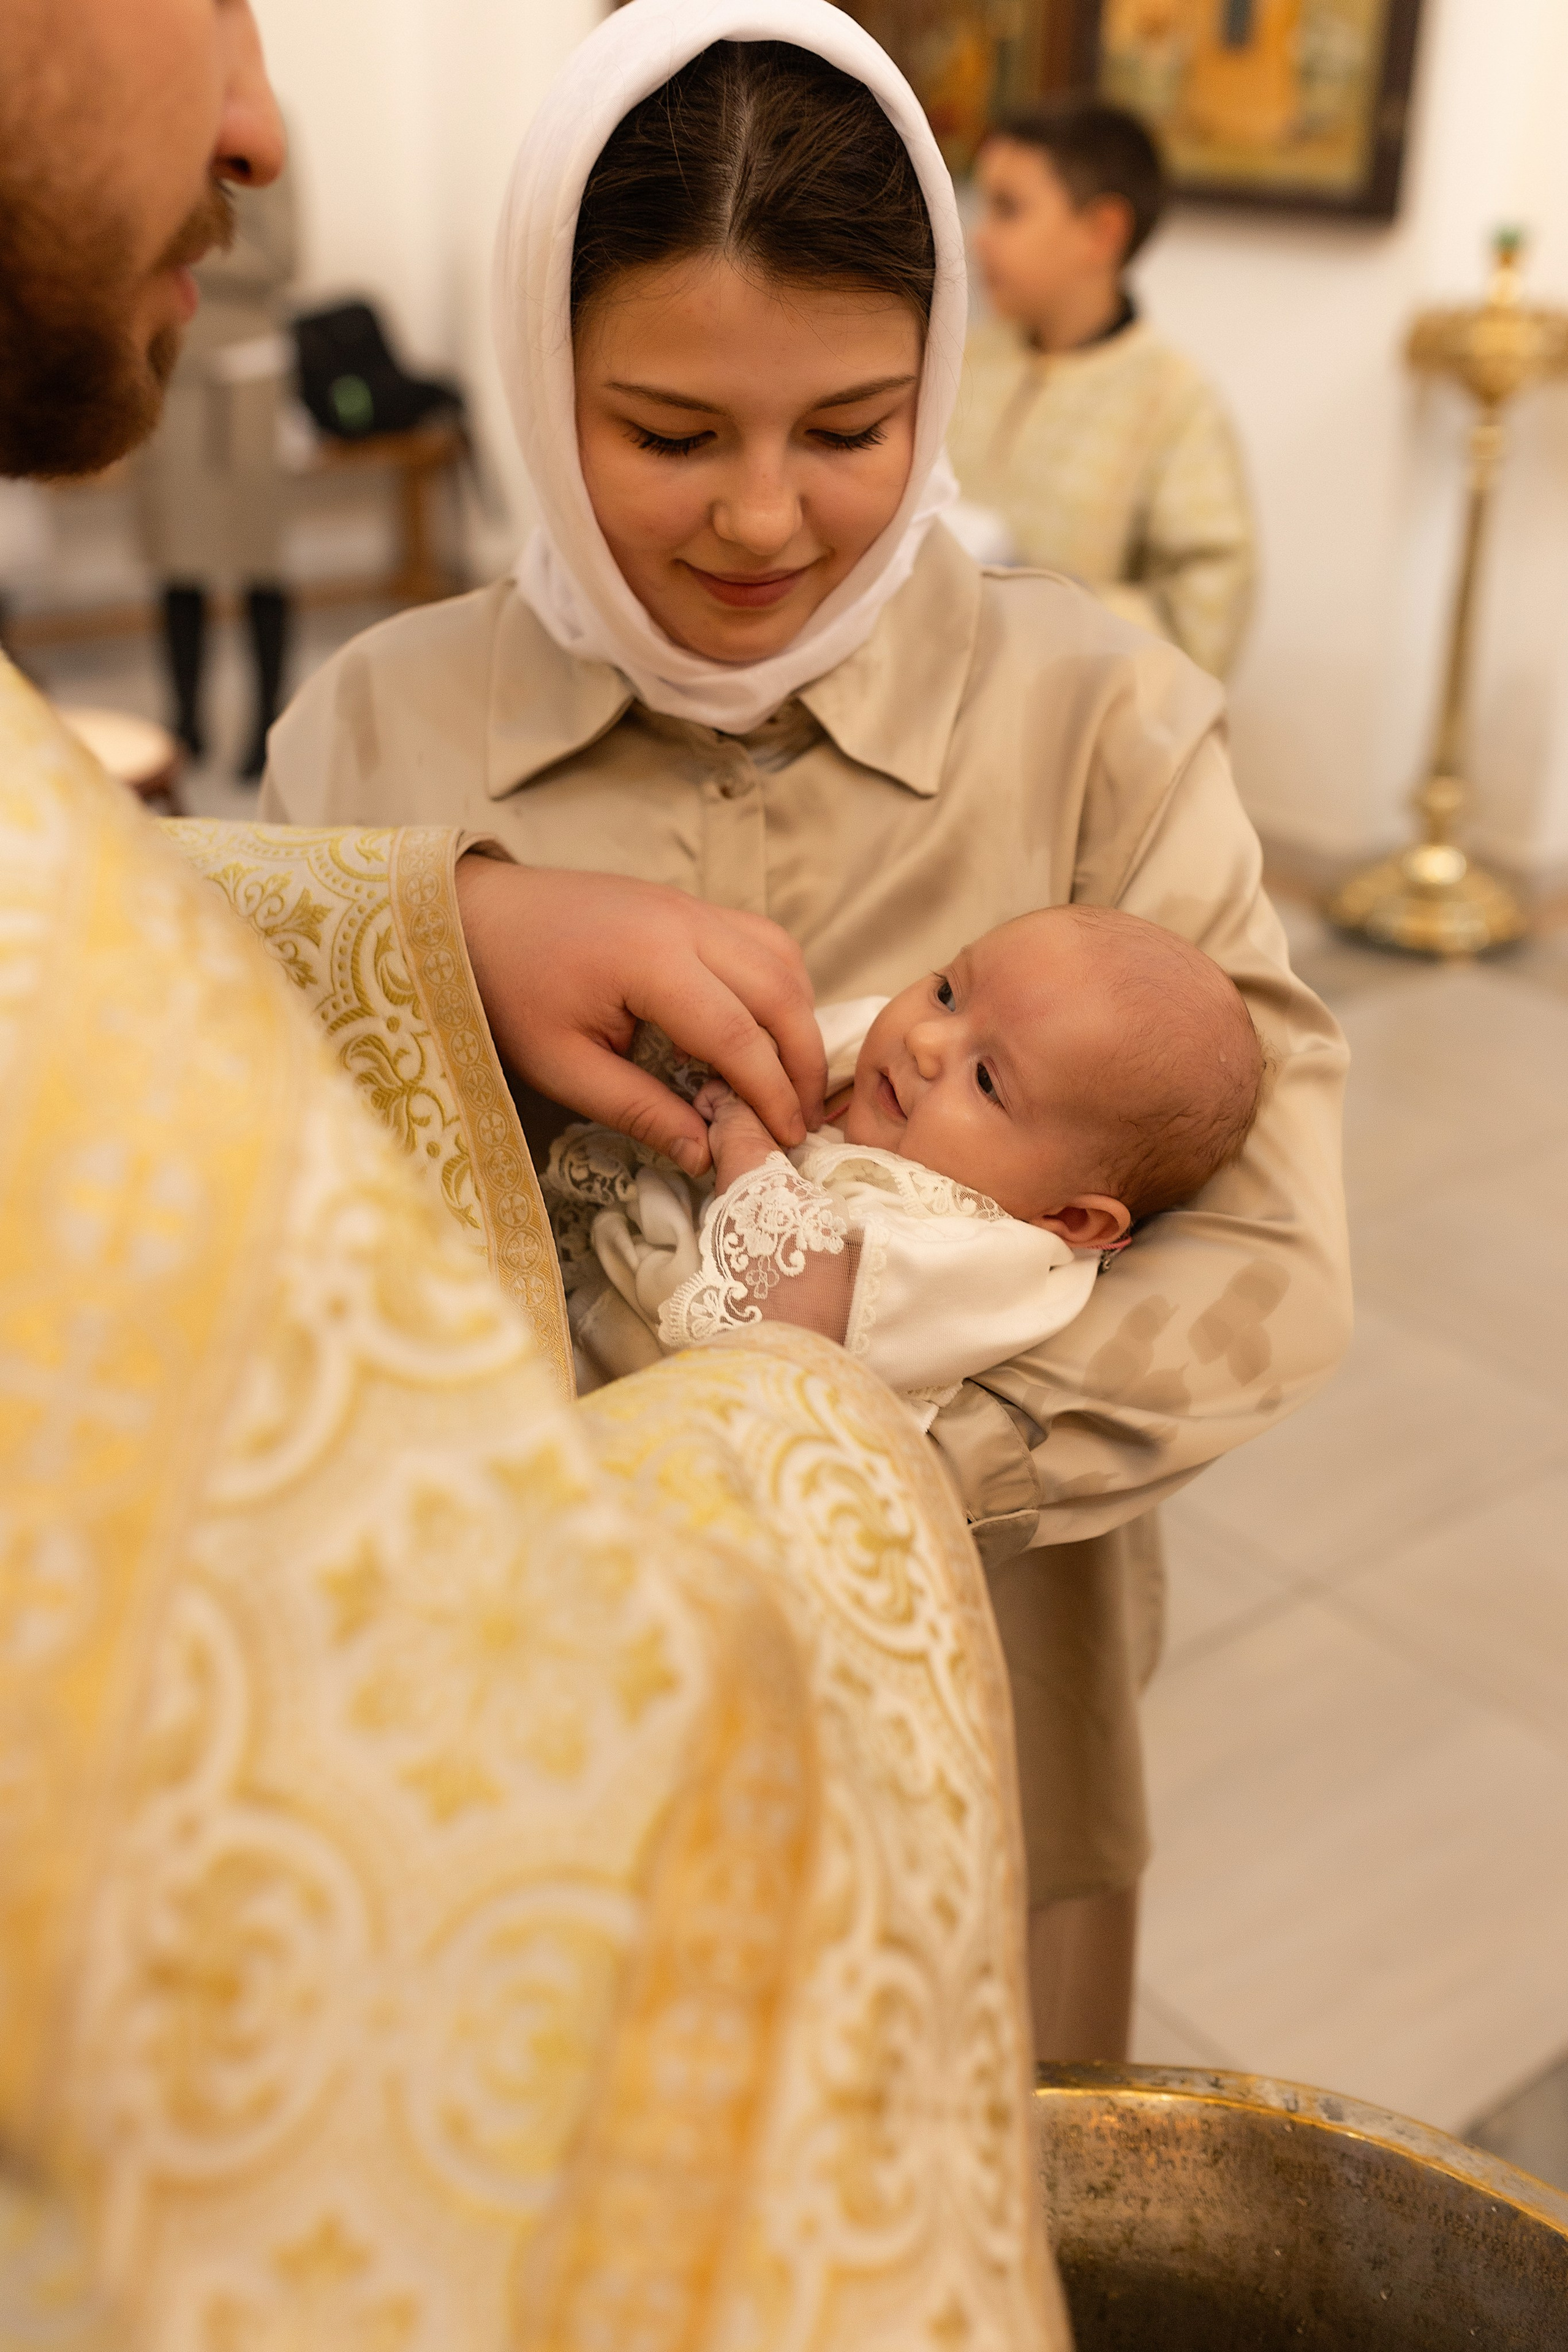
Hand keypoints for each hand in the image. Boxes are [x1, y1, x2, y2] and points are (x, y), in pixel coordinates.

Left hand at [454, 859, 824, 1176]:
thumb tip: (704, 1155)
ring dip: (799, 1020)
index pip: (737, 1033)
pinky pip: (761, 940)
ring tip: (792, 1081)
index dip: (771, 1092)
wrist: (475, 913)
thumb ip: (638, 1110)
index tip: (787, 1139)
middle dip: (804, 1061)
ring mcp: (691, 906)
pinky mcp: (689, 904)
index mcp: (649, 961)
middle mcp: (685, 922)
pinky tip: (764, 1030)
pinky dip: (780, 987)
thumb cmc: (508, 990)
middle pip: (778, 991)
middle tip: (804, 1119)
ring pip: (782, 958)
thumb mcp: (561, 1066)